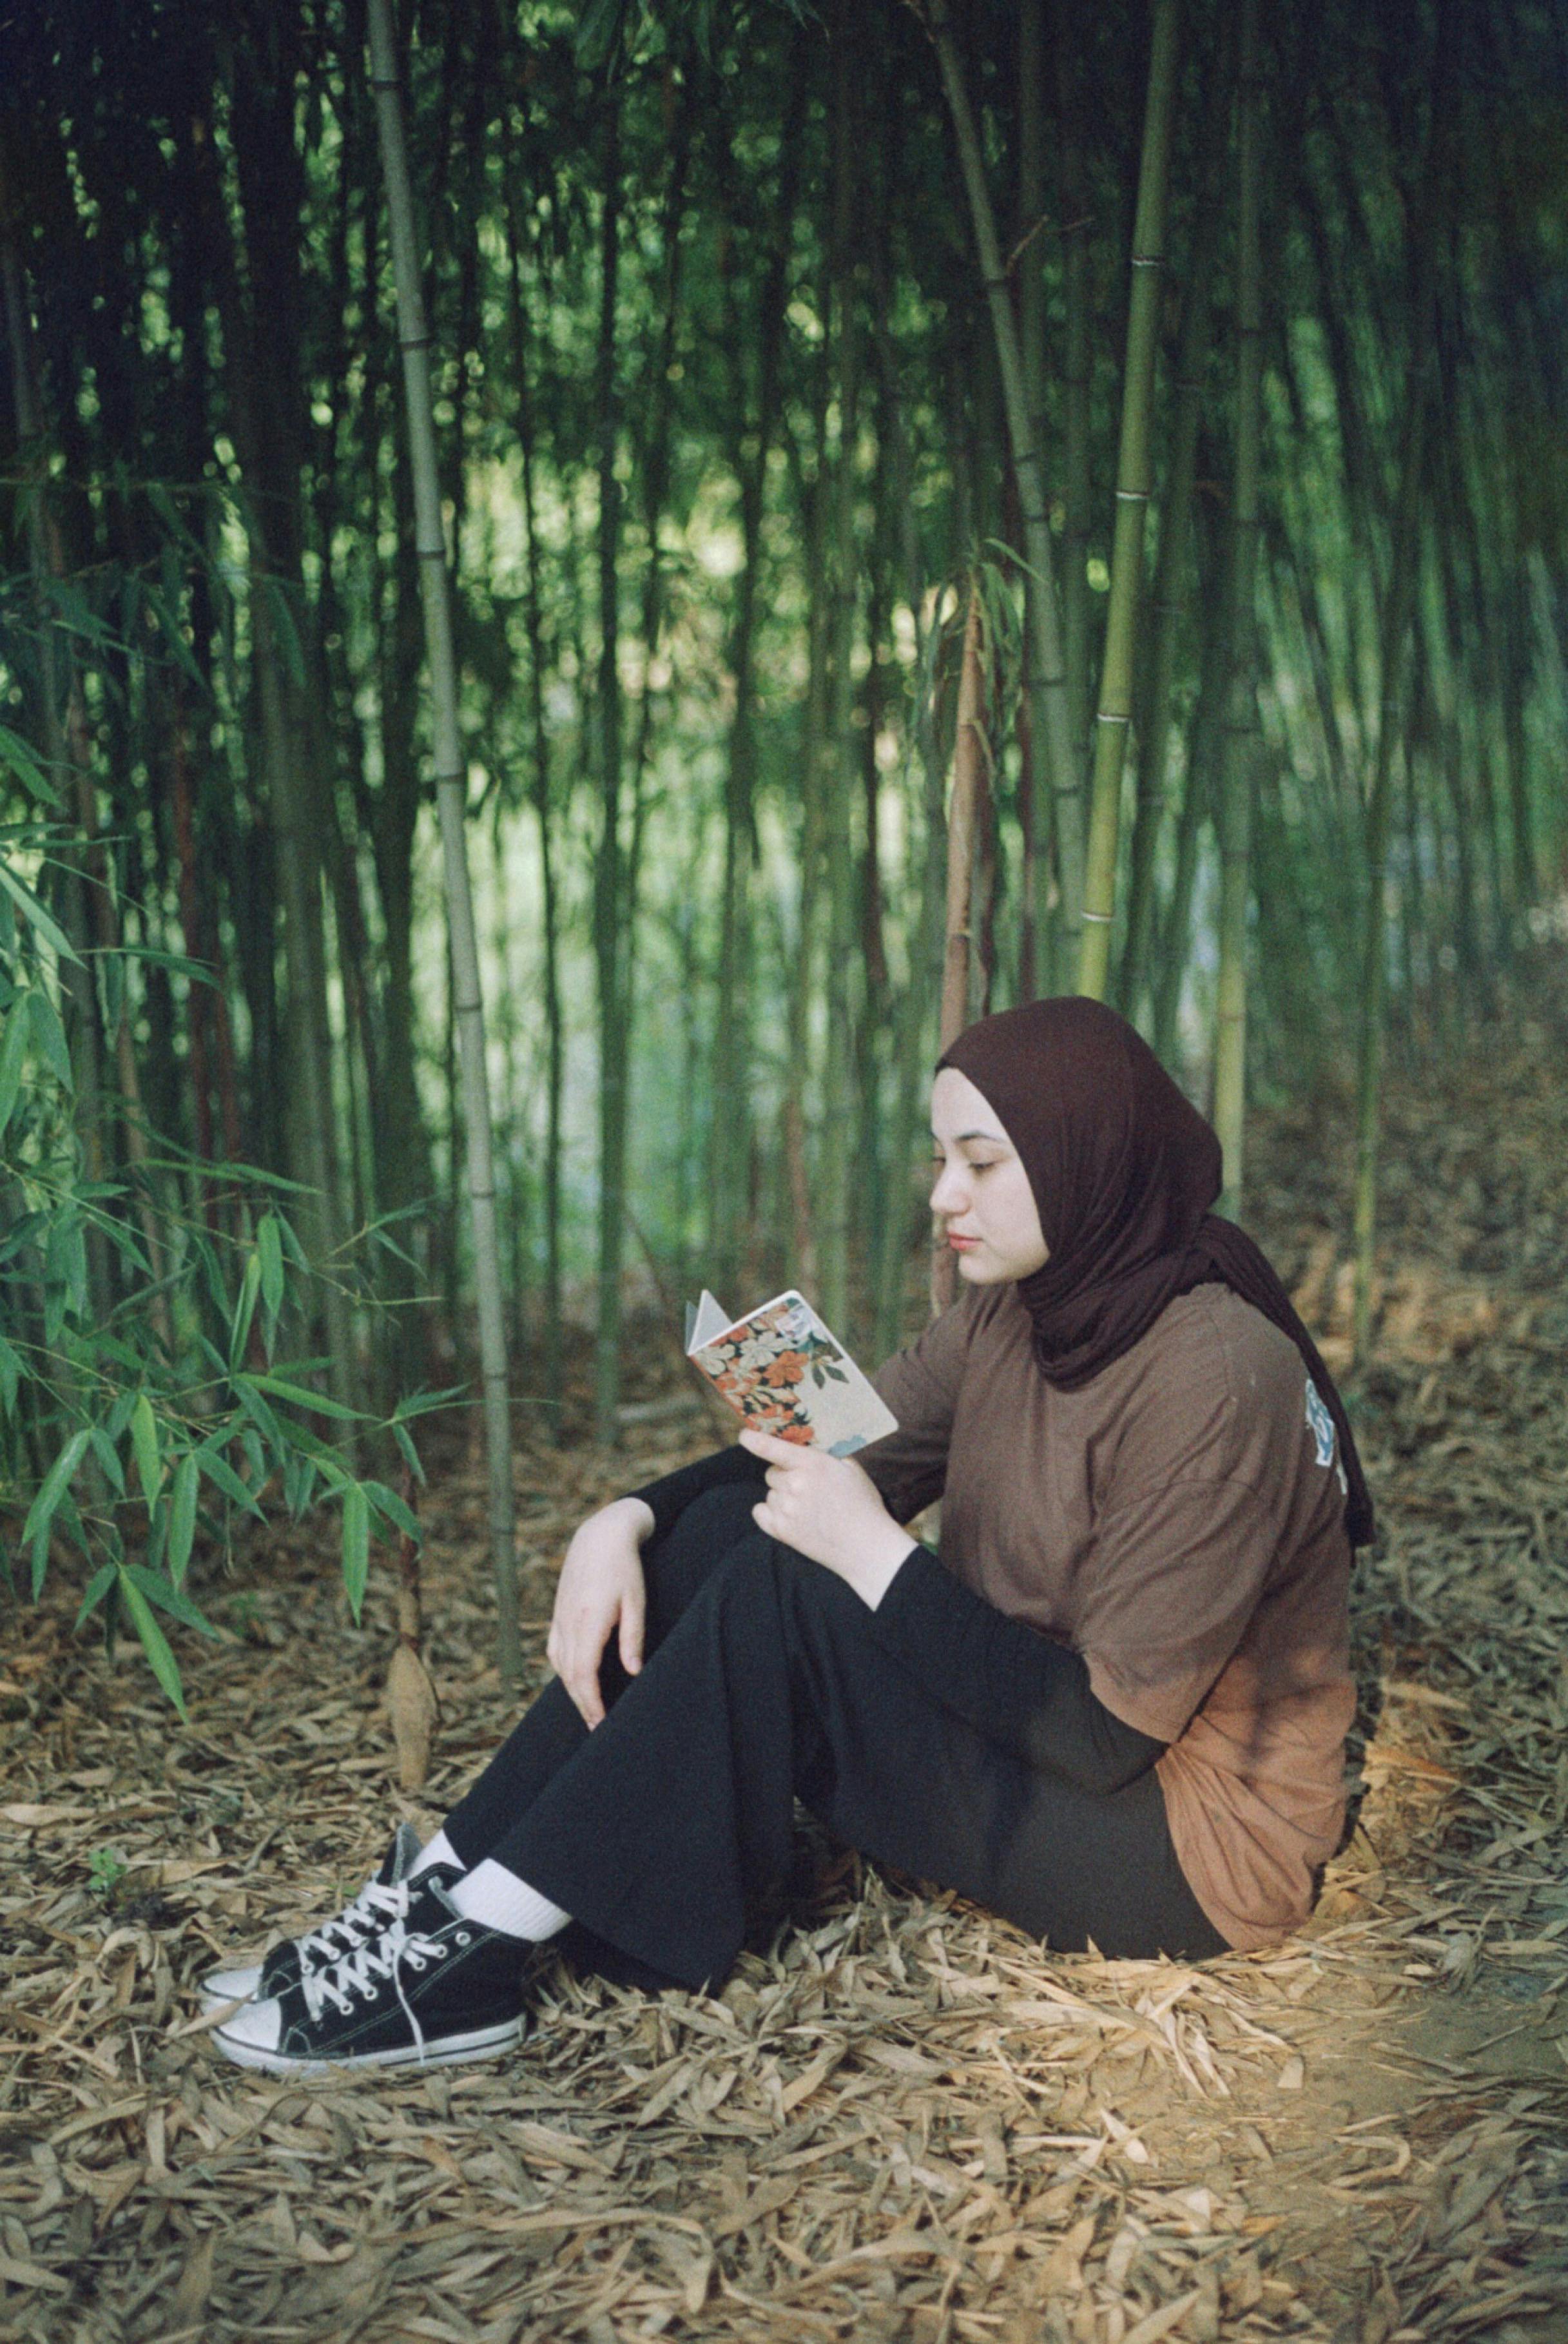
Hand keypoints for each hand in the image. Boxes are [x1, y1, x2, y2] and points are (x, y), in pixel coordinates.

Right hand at [546, 1497, 654, 1727]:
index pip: (584, 1674)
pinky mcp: (558, 1613)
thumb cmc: (624, 1567)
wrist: (599, 1535)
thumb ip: (633, 1638)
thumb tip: (633, 1673)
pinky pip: (555, 1650)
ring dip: (573, 1691)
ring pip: (560, 1666)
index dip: (591, 1702)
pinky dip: (563, 1671)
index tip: (600, 1723)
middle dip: (582, 1704)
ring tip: (588, 1710)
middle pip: (570, 1676)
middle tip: (596, 1728)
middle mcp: (568, 1623)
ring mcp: (559, 1618)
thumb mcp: (635, 1602)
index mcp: (589, 1621)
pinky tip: (573, 1680)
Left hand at [738, 1429, 916, 1608]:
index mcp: (812, 1464)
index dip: (754, 1440)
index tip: (744, 1436)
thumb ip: (827, 1455)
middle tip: (806, 1488)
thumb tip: (807, 1446)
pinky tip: (788, 1516)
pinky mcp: (781, 1531)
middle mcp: (794, 1484)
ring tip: (807, 1508)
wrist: (866, 1547)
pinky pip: (760, 1512)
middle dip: (785, 1476)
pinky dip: (770, 1513)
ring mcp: (786, 1509)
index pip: (772, 1448)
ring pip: (770, 1494)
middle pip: (772, 1473)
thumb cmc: (863, 1505)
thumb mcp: (851, 1469)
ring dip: (782, 1497)